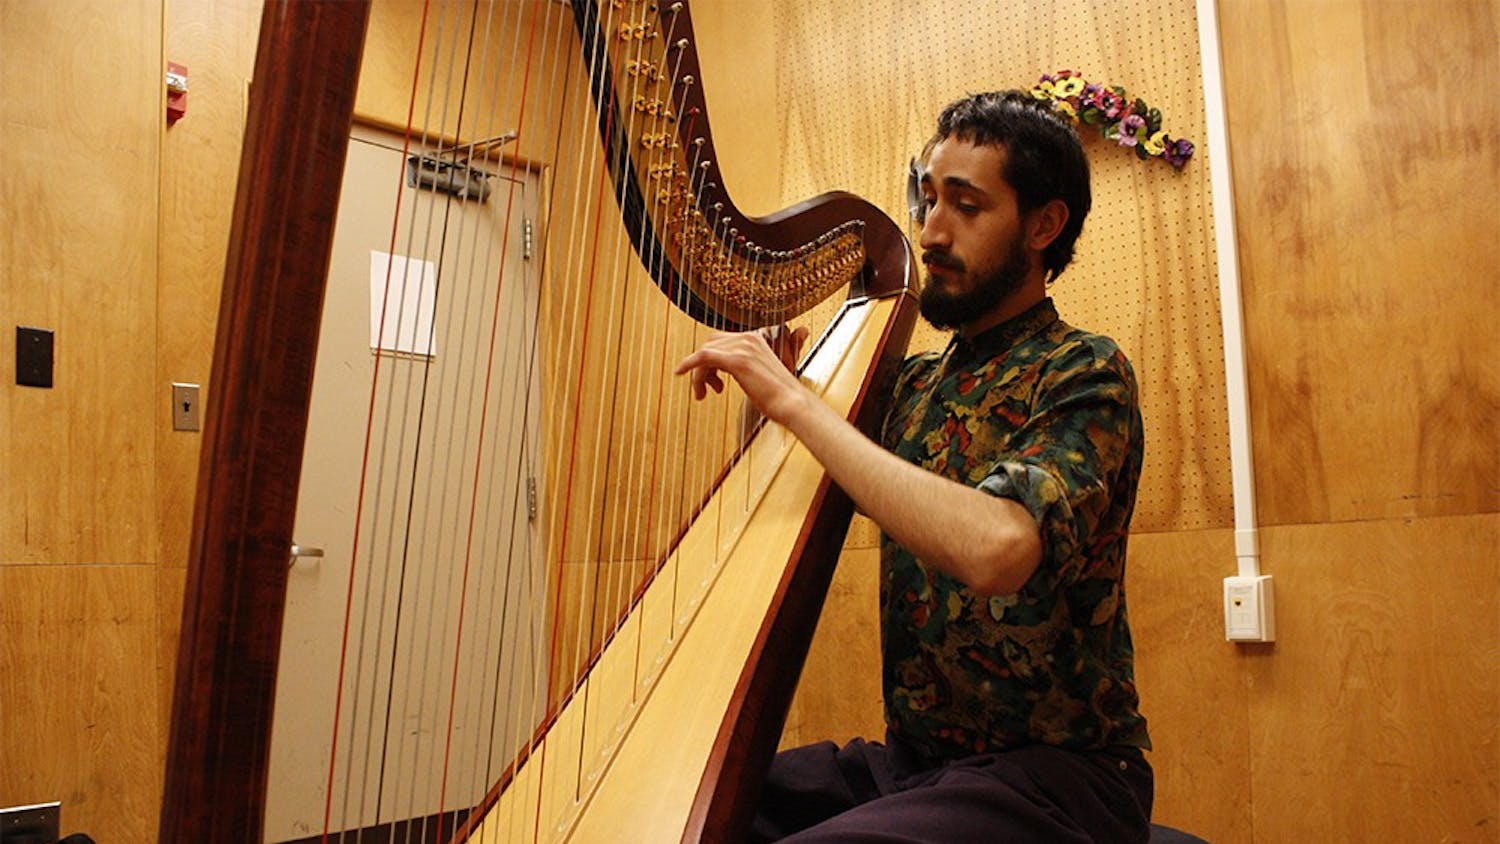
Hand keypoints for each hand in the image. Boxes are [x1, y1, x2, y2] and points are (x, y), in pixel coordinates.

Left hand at [673, 324, 810, 423]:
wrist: (793, 405)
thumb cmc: (780, 398)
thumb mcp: (761, 377)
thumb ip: (747, 369)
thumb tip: (734, 375)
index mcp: (756, 339)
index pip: (721, 341)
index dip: (711, 361)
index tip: (714, 383)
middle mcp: (749, 338)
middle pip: (710, 344)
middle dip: (703, 367)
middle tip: (705, 390)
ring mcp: (743, 347)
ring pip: (705, 353)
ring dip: (698, 374)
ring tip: (702, 395)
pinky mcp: (737, 360)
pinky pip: (703, 356)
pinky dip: (688, 364)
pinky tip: (679, 372)